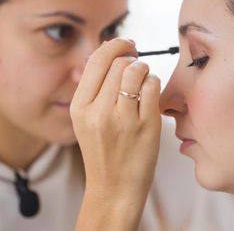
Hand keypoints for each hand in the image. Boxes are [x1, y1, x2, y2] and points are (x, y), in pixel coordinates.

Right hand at [70, 38, 161, 229]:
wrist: (114, 187)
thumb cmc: (103, 151)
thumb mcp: (85, 120)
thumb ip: (93, 88)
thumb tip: (109, 50)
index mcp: (80, 107)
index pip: (97, 60)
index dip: (115, 45)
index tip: (125, 45)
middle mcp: (99, 111)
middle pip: (119, 63)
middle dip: (131, 59)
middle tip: (136, 65)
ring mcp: (123, 119)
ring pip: (137, 70)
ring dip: (143, 70)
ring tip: (143, 80)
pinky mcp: (146, 126)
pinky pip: (153, 86)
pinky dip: (154, 83)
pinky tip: (150, 94)